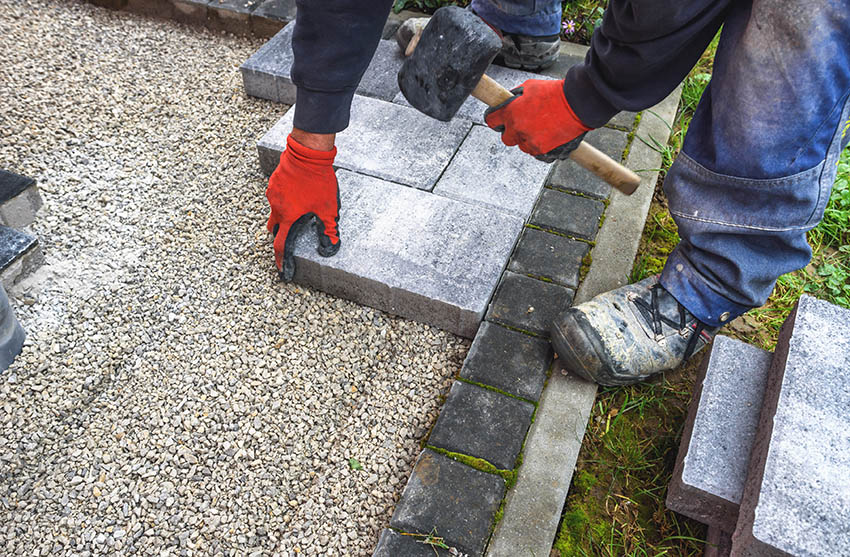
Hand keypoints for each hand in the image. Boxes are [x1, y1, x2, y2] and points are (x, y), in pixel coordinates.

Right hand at [266, 134, 340, 280]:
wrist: (307, 154)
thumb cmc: (317, 181)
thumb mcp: (328, 208)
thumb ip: (329, 229)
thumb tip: (331, 246)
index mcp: (288, 217)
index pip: (280, 244)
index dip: (280, 259)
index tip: (280, 268)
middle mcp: (276, 207)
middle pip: (274, 228)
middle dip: (281, 234)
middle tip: (290, 236)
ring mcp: (272, 193)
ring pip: (275, 210)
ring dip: (284, 214)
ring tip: (299, 210)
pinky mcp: (273, 182)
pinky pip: (276, 196)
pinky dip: (284, 200)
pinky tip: (297, 195)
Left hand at [484, 79, 592, 161]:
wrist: (579, 103)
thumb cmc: (555, 92)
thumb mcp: (530, 86)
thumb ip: (515, 97)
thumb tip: (508, 101)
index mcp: (511, 113)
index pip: (491, 120)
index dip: (495, 119)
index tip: (498, 119)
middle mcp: (518, 130)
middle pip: (506, 138)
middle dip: (512, 131)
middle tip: (524, 123)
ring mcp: (531, 143)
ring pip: (523, 146)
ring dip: (529, 139)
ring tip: (543, 127)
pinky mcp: (544, 152)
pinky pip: (537, 154)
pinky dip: (542, 147)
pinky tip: (550, 135)